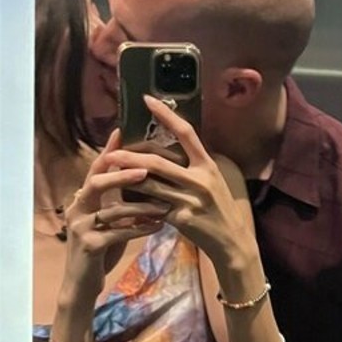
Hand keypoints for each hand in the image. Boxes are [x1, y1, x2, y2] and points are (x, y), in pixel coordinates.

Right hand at [61, 128, 168, 301]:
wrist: (82, 284)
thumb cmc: (100, 249)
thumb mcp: (107, 221)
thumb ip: (116, 202)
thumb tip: (141, 179)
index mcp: (82, 199)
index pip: (96, 169)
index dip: (109, 151)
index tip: (124, 131)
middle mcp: (76, 209)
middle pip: (97, 183)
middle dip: (122, 174)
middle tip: (147, 169)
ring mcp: (81, 227)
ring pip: (112, 210)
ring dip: (140, 206)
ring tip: (164, 204)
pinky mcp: (90, 246)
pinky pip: (119, 233)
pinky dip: (141, 229)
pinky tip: (159, 226)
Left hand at [106, 98, 257, 275]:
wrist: (232, 242)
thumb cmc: (220, 209)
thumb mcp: (213, 182)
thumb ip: (193, 167)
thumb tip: (167, 150)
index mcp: (208, 165)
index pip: (186, 133)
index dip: (166, 115)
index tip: (147, 100)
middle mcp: (200, 180)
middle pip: (158, 162)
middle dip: (131, 156)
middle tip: (112, 152)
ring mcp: (190, 200)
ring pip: (150, 185)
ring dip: (127, 178)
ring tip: (109, 172)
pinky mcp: (181, 219)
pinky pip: (153, 208)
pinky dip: (137, 203)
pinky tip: (122, 200)